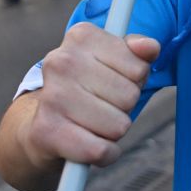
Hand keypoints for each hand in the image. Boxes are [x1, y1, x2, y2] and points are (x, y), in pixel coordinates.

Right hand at [21, 23, 160, 167]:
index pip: (139, 67)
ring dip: (112, 131)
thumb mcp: (113, 62)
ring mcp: (52, 95)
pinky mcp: (46, 131)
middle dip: (123, 107)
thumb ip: (137, 52)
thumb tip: (150, 47)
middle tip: (101, 105)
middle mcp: (62, 61)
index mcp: (81, 36)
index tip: (114, 81)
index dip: (135, 81)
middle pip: (129, 96)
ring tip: (92, 122)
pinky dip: (105, 154)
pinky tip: (90, 144)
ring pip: (118, 125)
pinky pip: (101, 151)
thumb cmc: (87, 89)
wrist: (40, 124)